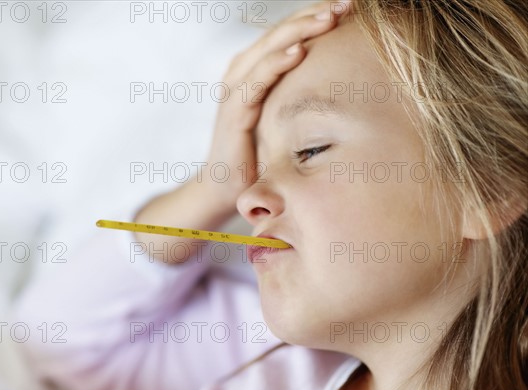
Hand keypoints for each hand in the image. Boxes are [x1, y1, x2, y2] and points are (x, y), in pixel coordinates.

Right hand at [202, 1, 350, 212]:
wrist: (222, 188)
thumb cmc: (255, 153)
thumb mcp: (280, 118)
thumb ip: (295, 97)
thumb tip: (336, 86)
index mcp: (254, 70)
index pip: (287, 34)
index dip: (315, 17)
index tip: (350, 7)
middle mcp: (242, 73)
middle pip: (280, 33)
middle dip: (314, 15)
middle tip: (348, 2)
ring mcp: (235, 90)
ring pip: (269, 49)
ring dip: (300, 30)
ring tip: (331, 16)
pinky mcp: (233, 112)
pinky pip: (256, 81)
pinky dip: (276, 64)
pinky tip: (299, 52)